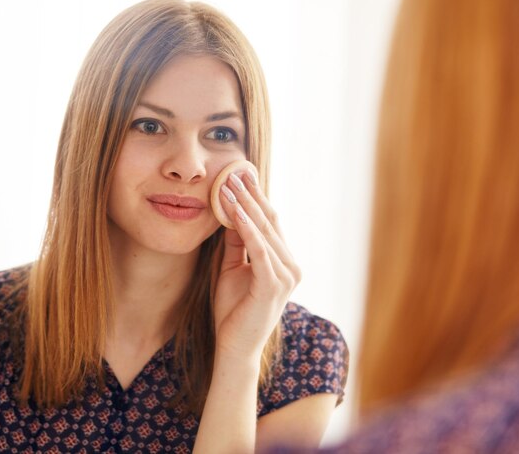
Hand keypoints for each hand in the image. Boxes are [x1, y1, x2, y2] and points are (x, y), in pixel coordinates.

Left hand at [213, 170, 301, 360]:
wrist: (234, 347)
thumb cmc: (232, 310)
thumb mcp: (232, 268)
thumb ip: (235, 243)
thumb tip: (231, 212)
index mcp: (283, 262)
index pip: (270, 222)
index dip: (255, 198)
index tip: (240, 176)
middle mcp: (290, 266)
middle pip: (270, 221)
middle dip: (250, 195)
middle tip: (234, 171)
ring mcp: (286, 275)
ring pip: (265, 231)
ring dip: (245, 206)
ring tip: (228, 186)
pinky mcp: (273, 284)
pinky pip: (259, 249)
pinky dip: (246, 228)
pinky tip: (234, 211)